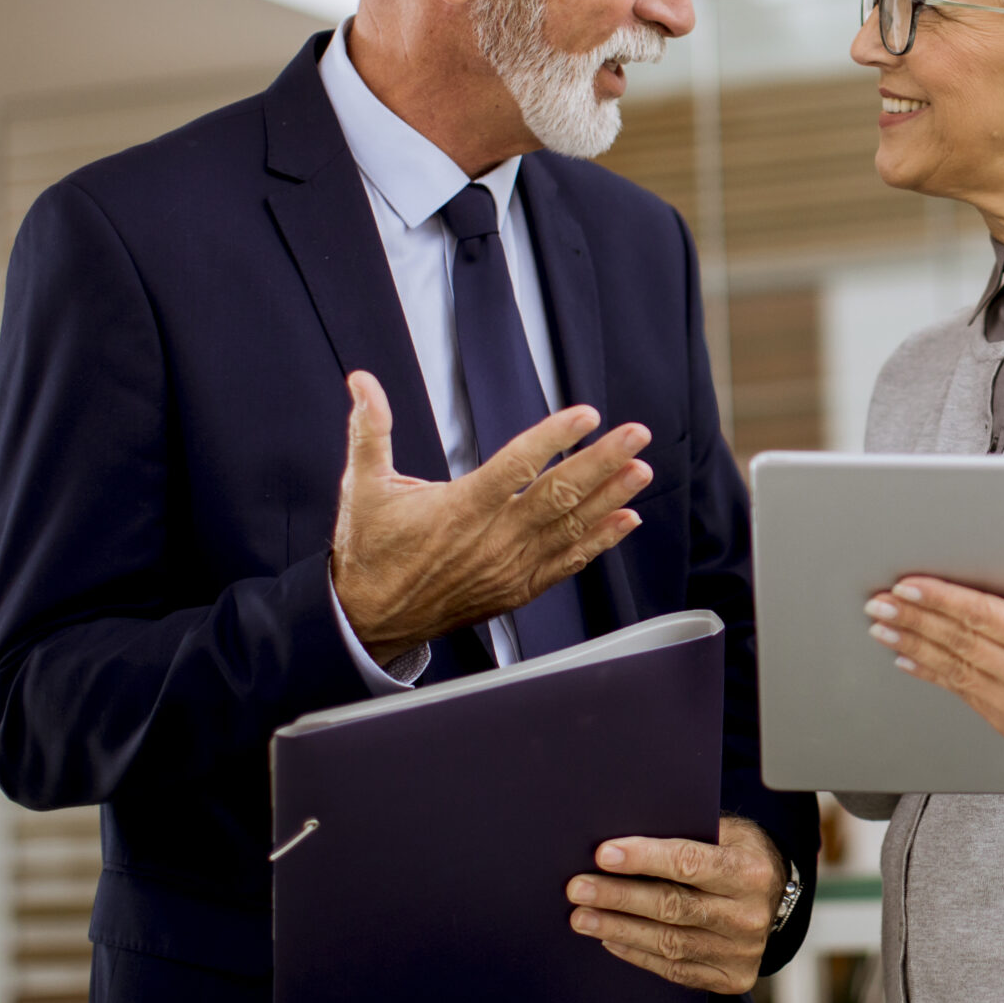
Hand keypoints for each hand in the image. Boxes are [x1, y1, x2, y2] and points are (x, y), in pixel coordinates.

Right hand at [329, 370, 650, 661]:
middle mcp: (492, 538)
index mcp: (459, 507)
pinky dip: (599, 542)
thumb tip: (362, 382)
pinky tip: (626, 520)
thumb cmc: (370, 551)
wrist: (369, 620)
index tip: (586, 415)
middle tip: (637, 434)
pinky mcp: (517, 588)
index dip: (554, 438)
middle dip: (603, 461)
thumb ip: (369, 431)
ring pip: (570, 528)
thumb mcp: (362, 487)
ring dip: (610, 497)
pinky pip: (566, 563)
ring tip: (641, 470)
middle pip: (558, 494)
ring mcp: (509, 566)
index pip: (516, 465)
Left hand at [567, 816, 786, 993]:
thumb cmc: (740, 856)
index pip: (690, 863)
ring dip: (619, 929)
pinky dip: (637, 953)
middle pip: (673, 906)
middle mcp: (749, 915)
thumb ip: (688, 833)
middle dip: (619, 896)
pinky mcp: (730, 977)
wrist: (776, 899)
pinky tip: (610, 939)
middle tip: (579, 889)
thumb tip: (628, 833)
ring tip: (583, 917)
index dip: (644, 858)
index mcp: (751, 871)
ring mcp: (741, 951)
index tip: (604, 854)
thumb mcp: (727, 833)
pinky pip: (675, 969)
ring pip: (668, 942)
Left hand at [864, 522, 1003, 759]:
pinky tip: (906, 657)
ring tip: (882, 626)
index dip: (944, 599)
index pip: (986, 616)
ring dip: (913, 644)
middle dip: (916, 618)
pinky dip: (930, 672)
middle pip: (961, 641)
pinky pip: (960, 691)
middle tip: (881, 602)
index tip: (912, 585)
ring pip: (953, 668)